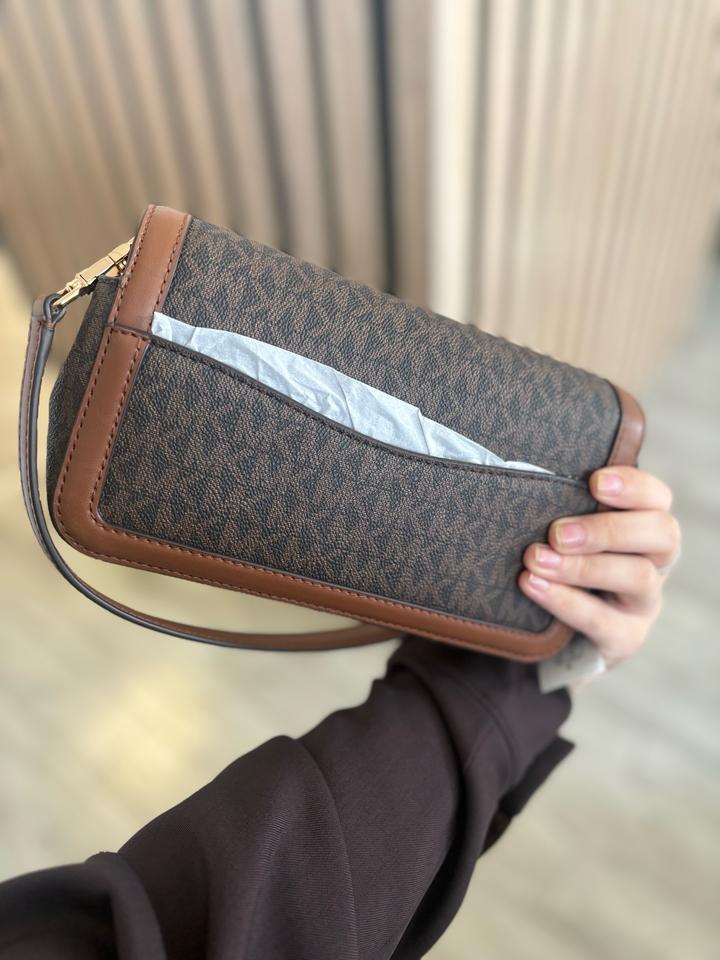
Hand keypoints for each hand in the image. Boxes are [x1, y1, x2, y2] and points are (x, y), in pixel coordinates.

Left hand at [518, 466, 680, 671]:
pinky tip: (533, 585)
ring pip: (636, 576)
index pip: (658, 498)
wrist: (565, 631)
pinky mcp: (626, 637)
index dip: (633, 487)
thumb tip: (523, 475)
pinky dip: (566, 601)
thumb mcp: (571, 533)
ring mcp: (646, 602)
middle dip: (608, 530)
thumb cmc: (566, 562)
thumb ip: (565, 509)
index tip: (595, 482)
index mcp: (647, 526)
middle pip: (660, 534)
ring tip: (536, 559)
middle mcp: (656, 561)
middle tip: (558, 533)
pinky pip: (603, 621)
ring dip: (583, 566)